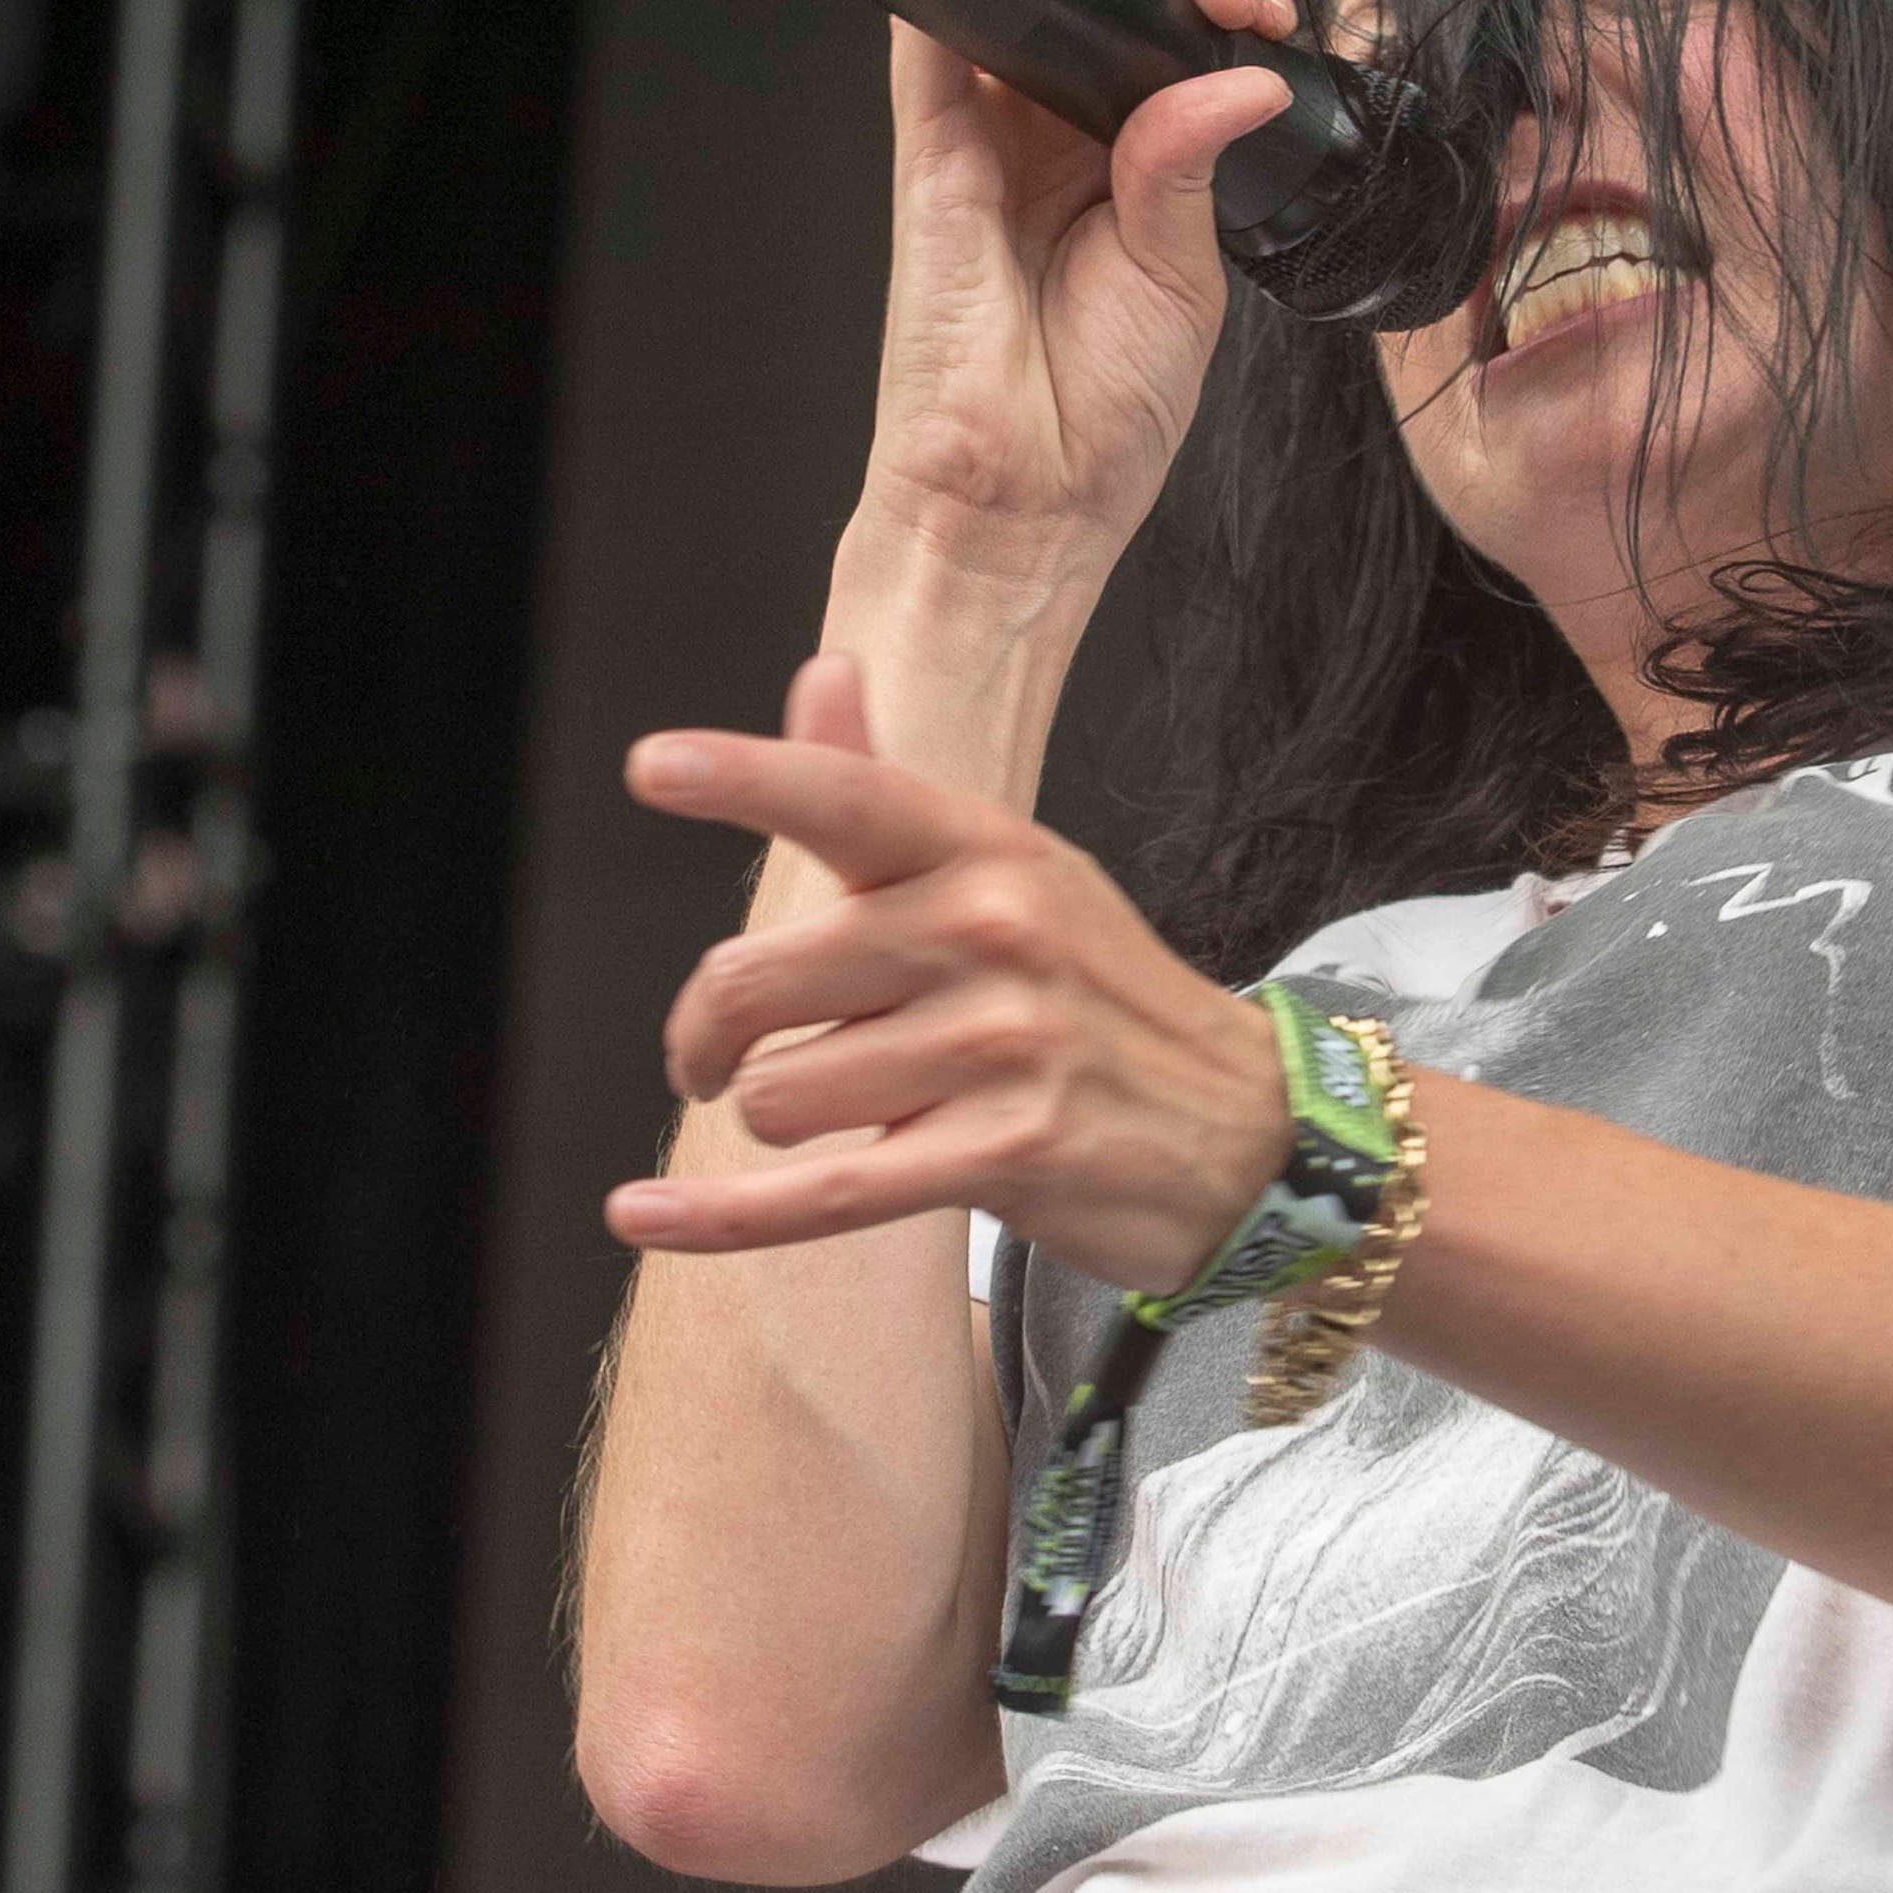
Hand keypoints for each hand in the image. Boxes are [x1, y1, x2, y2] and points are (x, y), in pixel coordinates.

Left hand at [607, 654, 1289, 1287]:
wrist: (1249, 1128)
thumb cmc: (1098, 998)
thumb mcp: (1014, 875)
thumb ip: (887, 793)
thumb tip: (822, 674)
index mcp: (987, 850)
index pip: (849, 799)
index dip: (745, 778)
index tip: (652, 766)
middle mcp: (995, 932)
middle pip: (754, 980)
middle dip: (708, 1036)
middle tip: (719, 1058)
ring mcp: (1003, 1045)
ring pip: (778, 1094)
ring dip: (782, 1120)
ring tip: (852, 1112)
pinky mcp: (1006, 1153)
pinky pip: (819, 1191)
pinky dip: (721, 1218)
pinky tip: (643, 1215)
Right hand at [853, 0, 1304, 591]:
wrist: (1022, 504)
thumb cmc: (1100, 417)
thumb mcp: (1183, 280)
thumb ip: (1192, 166)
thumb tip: (1233, 77)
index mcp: (1132, 181)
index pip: (1170, 59)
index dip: (1218, 10)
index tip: (1268, 5)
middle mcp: (1061, 154)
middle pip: (1104, 16)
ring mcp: (993, 150)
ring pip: (1031, 6)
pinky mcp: (933, 162)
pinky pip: (931, 42)